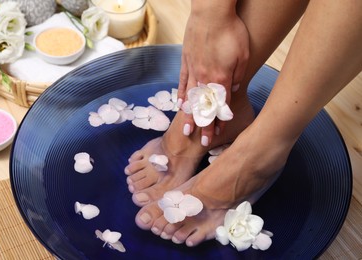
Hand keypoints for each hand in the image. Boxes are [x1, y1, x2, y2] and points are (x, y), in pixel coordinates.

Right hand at [178, 4, 248, 145]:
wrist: (211, 13)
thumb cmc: (231, 31)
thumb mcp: (243, 54)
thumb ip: (239, 75)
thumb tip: (234, 90)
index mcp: (221, 78)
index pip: (219, 106)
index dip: (217, 123)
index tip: (215, 137)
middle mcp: (205, 78)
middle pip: (204, 107)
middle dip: (203, 126)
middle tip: (200, 142)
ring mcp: (193, 70)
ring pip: (191, 98)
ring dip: (190, 116)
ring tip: (186, 130)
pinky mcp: (186, 62)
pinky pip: (183, 82)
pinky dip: (181, 95)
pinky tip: (180, 105)